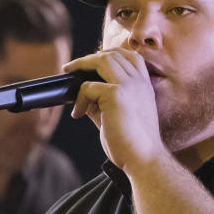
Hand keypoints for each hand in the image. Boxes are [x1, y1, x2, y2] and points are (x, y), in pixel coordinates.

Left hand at [63, 48, 165, 172]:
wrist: (143, 159)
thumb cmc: (132, 143)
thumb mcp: (118, 115)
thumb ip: (104, 100)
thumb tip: (83, 93)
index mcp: (144, 85)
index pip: (130, 56)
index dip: (110, 54)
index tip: (93, 62)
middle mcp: (139, 81)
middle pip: (113, 54)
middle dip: (89, 58)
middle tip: (72, 67)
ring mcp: (129, 85)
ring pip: (101, 60)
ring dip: (81, 65)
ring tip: (69, 73)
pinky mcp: (116, 94)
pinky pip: (88, 87)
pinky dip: (79, 99)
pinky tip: (78, 113)